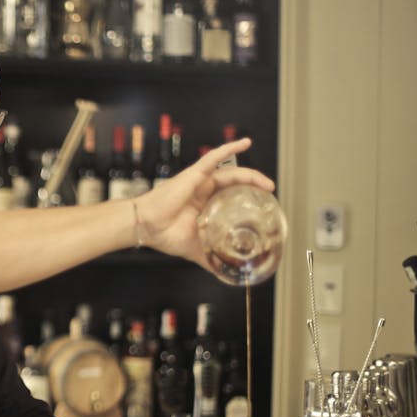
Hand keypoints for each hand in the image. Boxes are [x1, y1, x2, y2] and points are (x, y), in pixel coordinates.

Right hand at [136, 138, 275, 268]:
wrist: (146, 227)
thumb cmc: (164, 234)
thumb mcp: (195, 248)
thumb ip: (210, 257)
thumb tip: (224, 274)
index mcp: (203, 206)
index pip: (229, 197)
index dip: (246, 199)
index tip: (262, 206)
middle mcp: (202, 191)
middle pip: (234, 184)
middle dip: (254, 187)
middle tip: (269, 194)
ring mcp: (199, 181)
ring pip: (230, 172)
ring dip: (251, 175)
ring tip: (267, 184)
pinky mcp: (194, 174)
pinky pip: (214, 158)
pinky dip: (229, 148)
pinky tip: (245, 143)